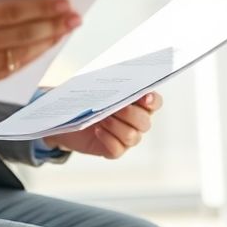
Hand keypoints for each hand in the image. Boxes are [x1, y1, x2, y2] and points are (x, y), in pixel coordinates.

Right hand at [0, 0, 79, 99]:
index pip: (10, 13)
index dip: (41, 8)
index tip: (64, 2)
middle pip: (21, 36)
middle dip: (53, 26)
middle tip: (76, 17)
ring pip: (17, 57)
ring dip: (46, 45)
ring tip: (65, 32)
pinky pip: (5, 74)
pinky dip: (26, 62)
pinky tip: (41, 50)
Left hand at [42, 92, 161, 158]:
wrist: (71, 118)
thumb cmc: (89, 100)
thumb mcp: (99, 88)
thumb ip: (112, 85)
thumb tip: (116, 76)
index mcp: (139, 104)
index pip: (156, 103)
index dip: (153, 101)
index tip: (144, 97)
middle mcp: (138, 122)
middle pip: (145, 122)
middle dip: (130, 114)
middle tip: (114, 108)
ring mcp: (127, 138)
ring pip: (132, 137)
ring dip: (116, 126)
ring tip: (101, 119)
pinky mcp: (115, 150)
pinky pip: (117, 149)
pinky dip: (108, 139)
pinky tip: (97, 130)